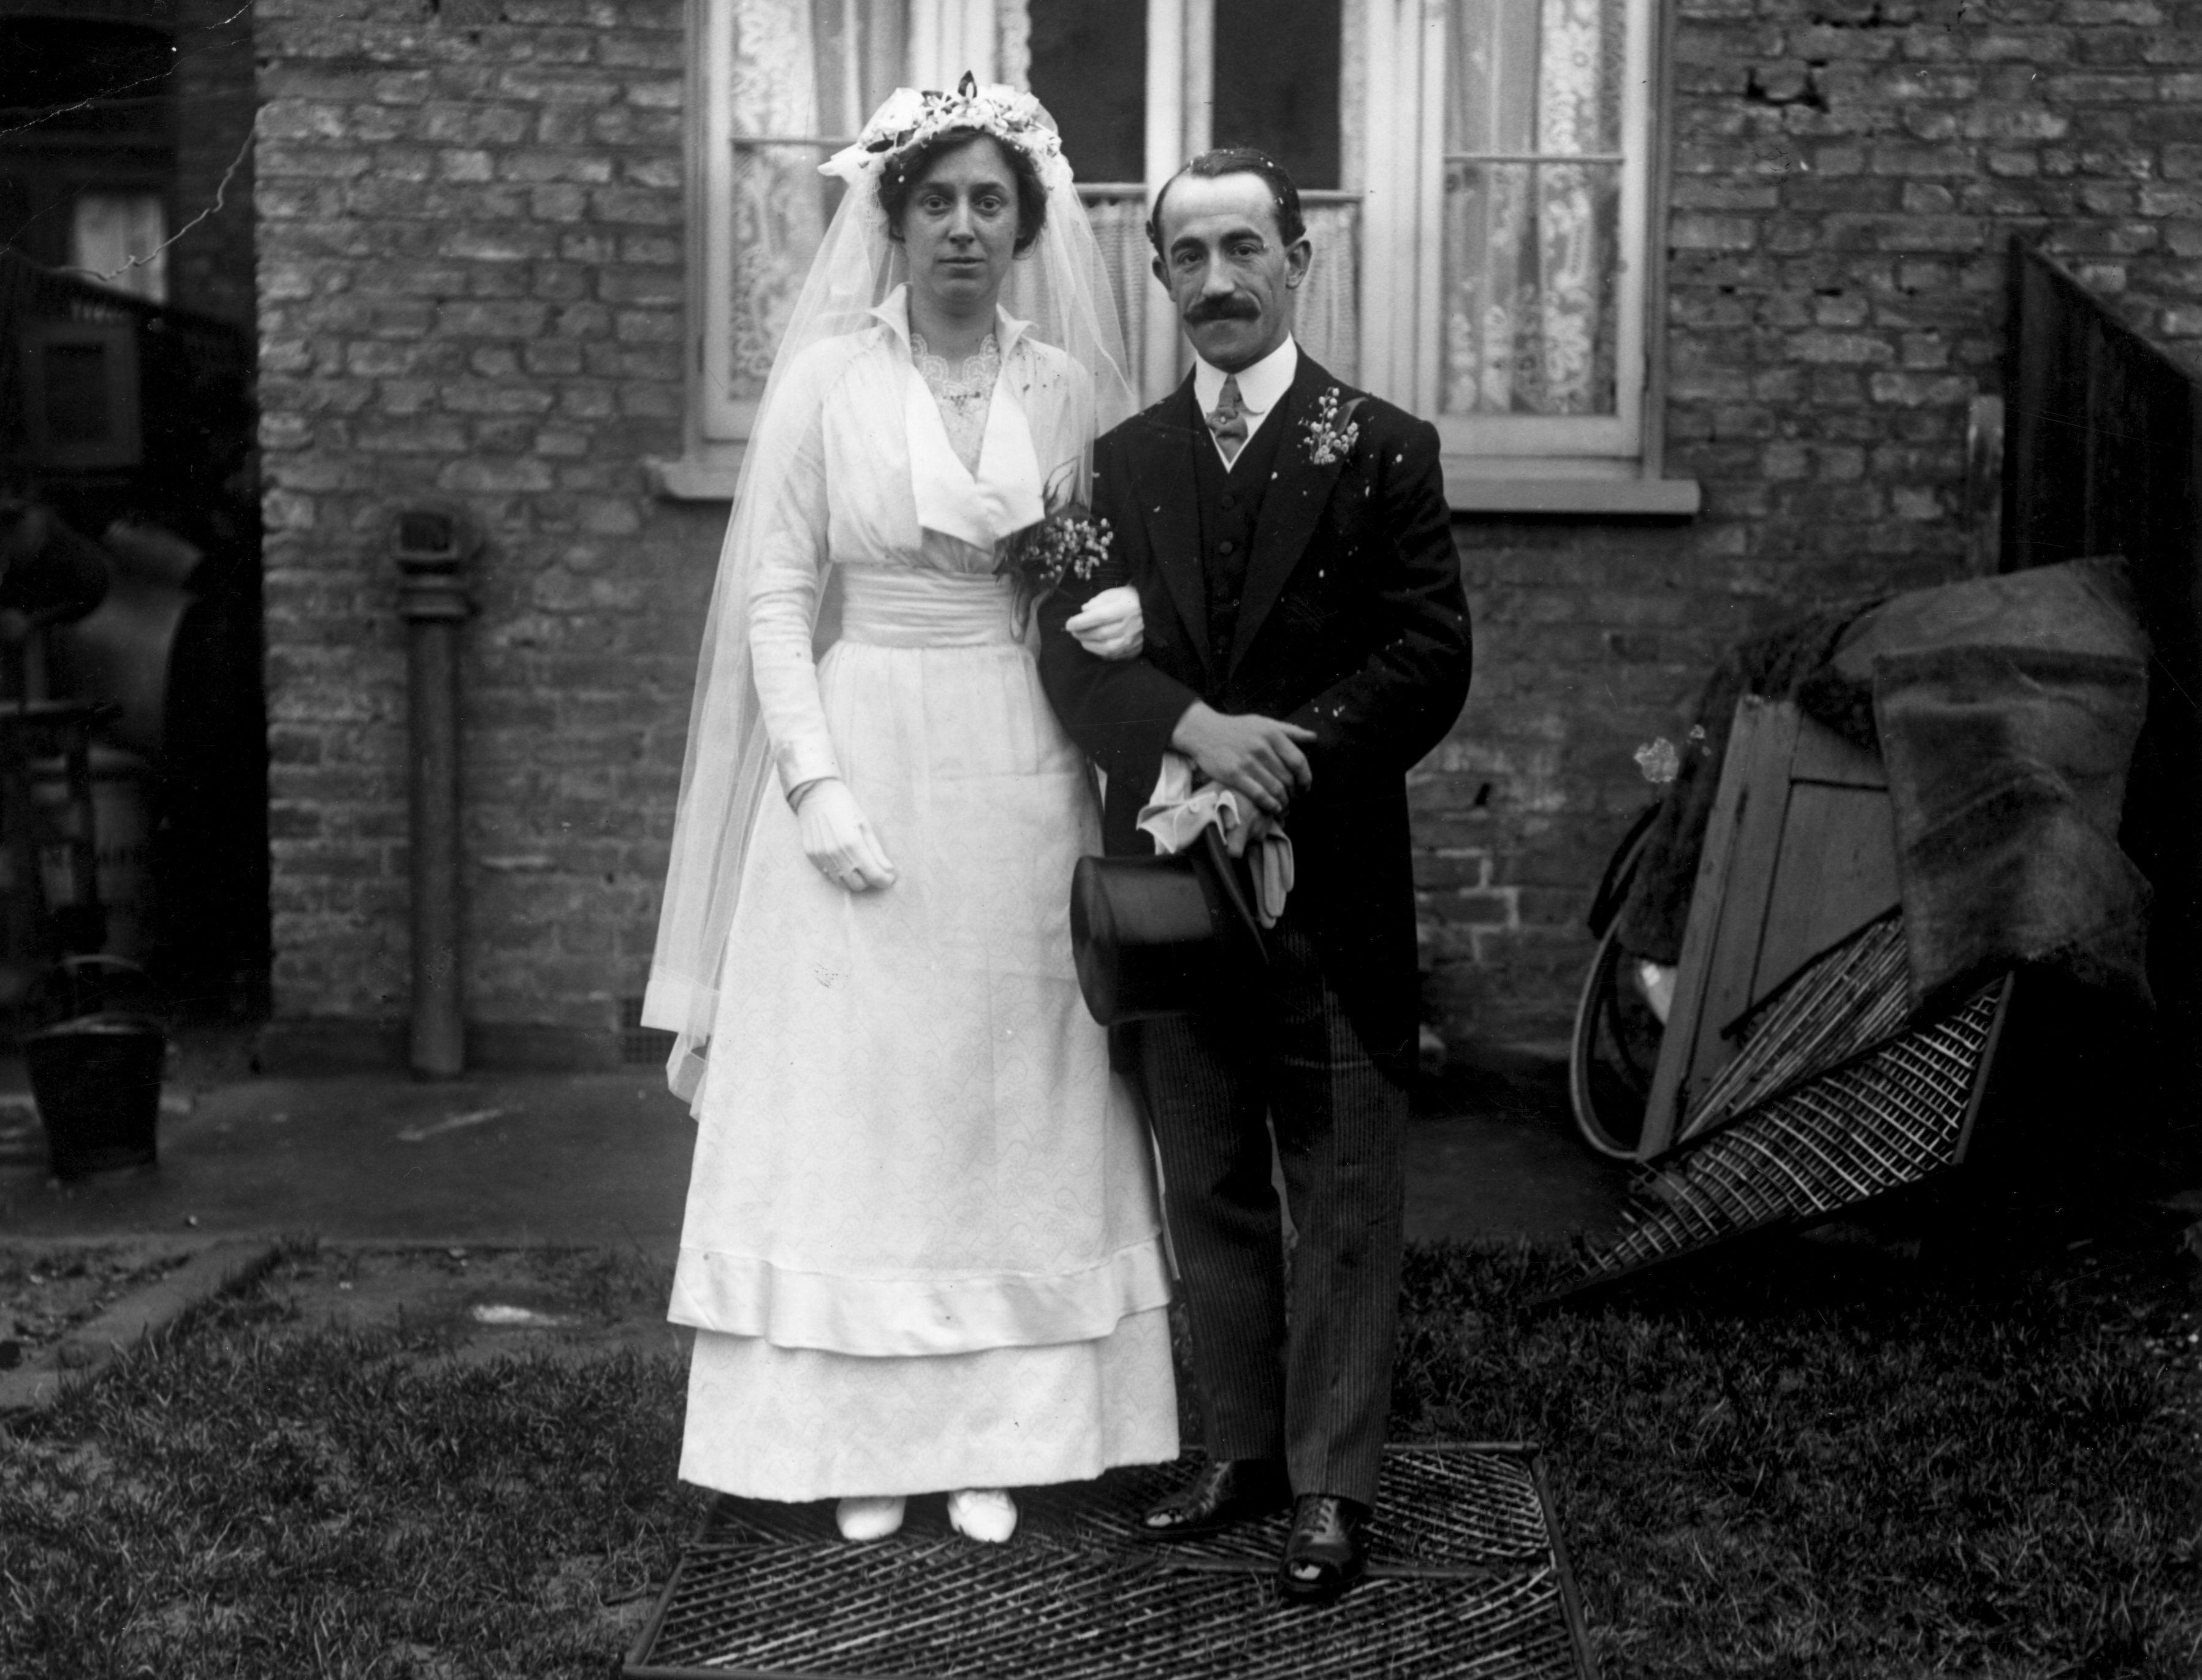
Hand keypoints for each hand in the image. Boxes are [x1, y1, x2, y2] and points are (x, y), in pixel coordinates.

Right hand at [794, 778, 896, 891]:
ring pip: (842, 883)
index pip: (873, 875)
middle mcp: (836, 853)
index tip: (890, 878)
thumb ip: (876, 852)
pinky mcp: (811, 856)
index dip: (885, 880)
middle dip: (869, 879)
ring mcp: (821, 856)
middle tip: (874, 869)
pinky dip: (839, 873)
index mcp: (853, 843)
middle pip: (858, 885)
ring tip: (858, 865)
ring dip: (853, 878)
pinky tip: (843, 860)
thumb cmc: (844, 805)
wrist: (815, 793)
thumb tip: (889, 871)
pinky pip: (828, 874)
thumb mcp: (865, 825)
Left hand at [1065, 585, 1143, 659]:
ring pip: (1107, 648)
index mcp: (1127, 607)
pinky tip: (1094, 646)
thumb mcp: (1117, 593)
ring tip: (1081, 639)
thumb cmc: (1132, 599)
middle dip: (1082, 634)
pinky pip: (1115, 656)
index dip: (1081, 621)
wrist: (1156, 611)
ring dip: (1089, 645)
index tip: (1069, 624)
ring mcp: (1135, 640)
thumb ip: (1099, 600)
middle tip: (1073, 632)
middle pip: (1101, 633)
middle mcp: (1132, 626)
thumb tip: (1084, 610)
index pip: (1100, 616)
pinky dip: (1101, 653)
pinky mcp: (1136, 650)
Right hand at [1169, 702, 1316, 815]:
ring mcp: (1247, 762)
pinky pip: (1259, 795)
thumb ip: (1289, 730)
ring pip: (1275, 789)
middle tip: (1295, 798)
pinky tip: (1273, 808)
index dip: (1306, 777)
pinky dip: (1270, 805)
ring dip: (1284, 801)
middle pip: (1288, 778)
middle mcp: (1261, 748)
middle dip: (1295, 792)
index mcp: (1272, 734)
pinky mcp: (1234, 775)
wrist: (1203, 731)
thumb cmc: (1236, 728)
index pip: (1298, 761)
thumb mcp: (1263, 722)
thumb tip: (1313, 738)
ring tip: (1284, 805)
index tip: (1306, 786)